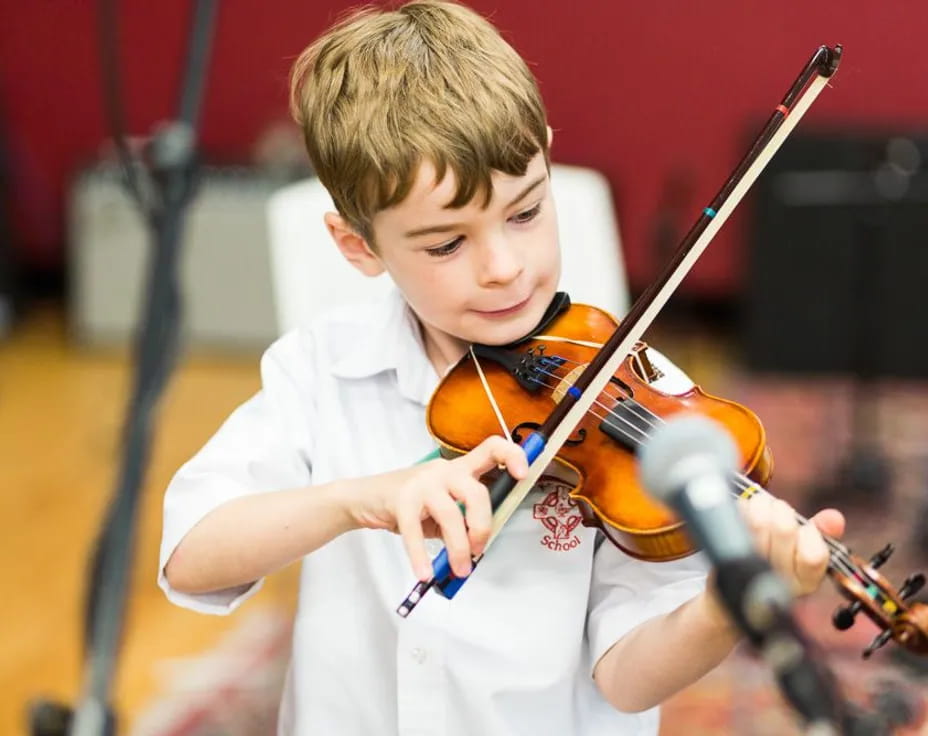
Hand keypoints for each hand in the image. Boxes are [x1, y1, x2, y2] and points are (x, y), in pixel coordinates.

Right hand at [350, 435, 527, 580]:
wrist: (364, 498)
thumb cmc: (409, 503)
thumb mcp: (442, 507)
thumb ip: (463, 519)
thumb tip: (480, 547)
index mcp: (459, 469)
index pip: (491, 449)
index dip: (512, 456)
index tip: (523, 475)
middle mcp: (444, 470)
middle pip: (476, 492)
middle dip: (482, 526)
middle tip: (478, 550)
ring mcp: (422, 482)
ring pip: (451, 514)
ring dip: (458, 548)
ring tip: (458, 570)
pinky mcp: (401, 499)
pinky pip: (415, 531)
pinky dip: (421, 556)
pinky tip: (425, 572)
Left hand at [741, 494, 845, 594]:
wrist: (737, 576)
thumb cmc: (777, 556)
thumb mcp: (805, 548)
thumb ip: (823, 532)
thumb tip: (835, 517)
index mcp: (805, 581)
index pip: (814, 555)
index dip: (810, 533)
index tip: (805, 527)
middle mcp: (779, 579)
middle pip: (784, 529)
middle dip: (783, 510)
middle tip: (778, 508)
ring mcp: (752, 568)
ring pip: (759, 523)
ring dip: (762, 505)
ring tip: (762, 505)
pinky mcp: (729, 555)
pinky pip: (738, 519)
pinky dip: (744, 508)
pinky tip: (746, 512)